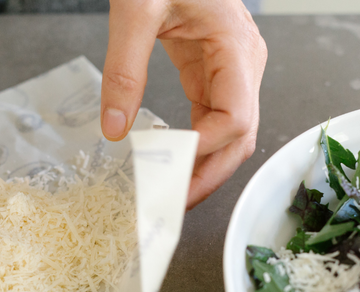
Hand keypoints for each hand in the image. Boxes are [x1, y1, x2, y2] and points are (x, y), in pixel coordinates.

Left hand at [100, 0, 266, 208]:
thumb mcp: (135, 9)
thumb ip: (123, 69)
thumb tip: (115, 129)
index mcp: (237, 46)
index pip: (236, 117)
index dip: (206, 151)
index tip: (169, 171)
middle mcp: (244, 63)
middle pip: (241, 136)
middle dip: (209, 174)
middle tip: (171, 203)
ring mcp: (232, 70)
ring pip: (230, 134)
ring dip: (202, 166)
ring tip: (168, 192)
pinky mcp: (213, 71)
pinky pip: (211, 118)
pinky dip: (193, 144)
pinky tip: (169, 162)